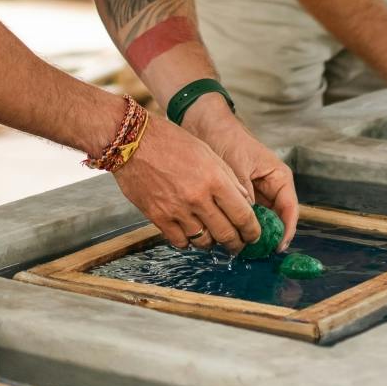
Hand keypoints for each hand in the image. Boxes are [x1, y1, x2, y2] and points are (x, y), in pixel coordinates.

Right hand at [112, 110, 261, 253]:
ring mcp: (176, 209)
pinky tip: (190, 233)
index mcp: (214, 179)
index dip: (252, 231)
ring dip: (212, 243)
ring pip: (204, 241)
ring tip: (213, 237)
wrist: (132, 141)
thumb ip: (228, 179)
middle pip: (226, 234)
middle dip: (236, 243)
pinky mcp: (158, 217)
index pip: (243, 216)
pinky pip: (180, 241)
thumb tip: (245, 202)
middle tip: (238, 244)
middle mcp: (197, 198)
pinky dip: (188, 241)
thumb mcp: (207, 153)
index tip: (253, 235)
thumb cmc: (171, 141)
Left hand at [183, 96, 299, 246]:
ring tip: (242, 248)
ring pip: (261, 219)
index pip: (290, 210)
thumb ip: (245, 196)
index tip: (276, 248)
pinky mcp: (242, 194)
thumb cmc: (227, 139)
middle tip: (255, 254)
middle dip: (268, 236)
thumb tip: (248, 224)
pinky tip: (231, 234)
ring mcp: (257, 191)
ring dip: (253, 232)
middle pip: (276, 219)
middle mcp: (272, 186)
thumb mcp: (238, 169)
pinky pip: (246, 214)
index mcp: (279, 177)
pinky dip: (240, 224)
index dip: (286, 231)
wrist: (206, 123)